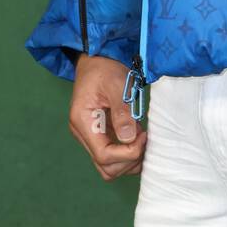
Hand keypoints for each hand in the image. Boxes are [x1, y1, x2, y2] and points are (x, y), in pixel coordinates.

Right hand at [68, 54, 147, 180]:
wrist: (96, 59)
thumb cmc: (104, 69)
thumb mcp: (116, 84)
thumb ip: (122, 111)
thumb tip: (129, 138)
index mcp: (83, 122)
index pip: (104, 155)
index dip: (127, 153)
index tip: (143, 136)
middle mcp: (84, 134)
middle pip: (105, 167)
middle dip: (128, 160)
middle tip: (144, 139)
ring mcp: (91, 136)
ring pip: (109, 166)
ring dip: (129, 160)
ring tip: (142, 139)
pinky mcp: (100, 134)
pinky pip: (113, 155)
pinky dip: (128, 154)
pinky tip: (138, 138)